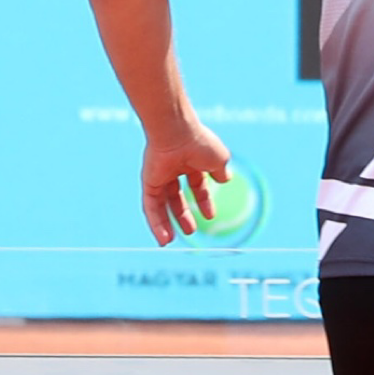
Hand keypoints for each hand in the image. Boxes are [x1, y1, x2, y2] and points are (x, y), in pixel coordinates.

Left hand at [140, 121, 230, 245]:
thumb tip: (225, 180)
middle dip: (182, 215)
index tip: (210, 215)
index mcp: (191, 161)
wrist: (176, 133)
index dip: (204, 200)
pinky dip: (156, 223)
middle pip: (176, 197)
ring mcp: (159, 176)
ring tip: (170, 241)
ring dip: (166, 224)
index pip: (196, 185)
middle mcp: (173, 169)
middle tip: (190, 231)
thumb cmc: (199, 142)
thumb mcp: (218, 159)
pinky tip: (163, 238)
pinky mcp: (148, 183)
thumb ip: (221, 171)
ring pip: (161, 205)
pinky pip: (150, 207)